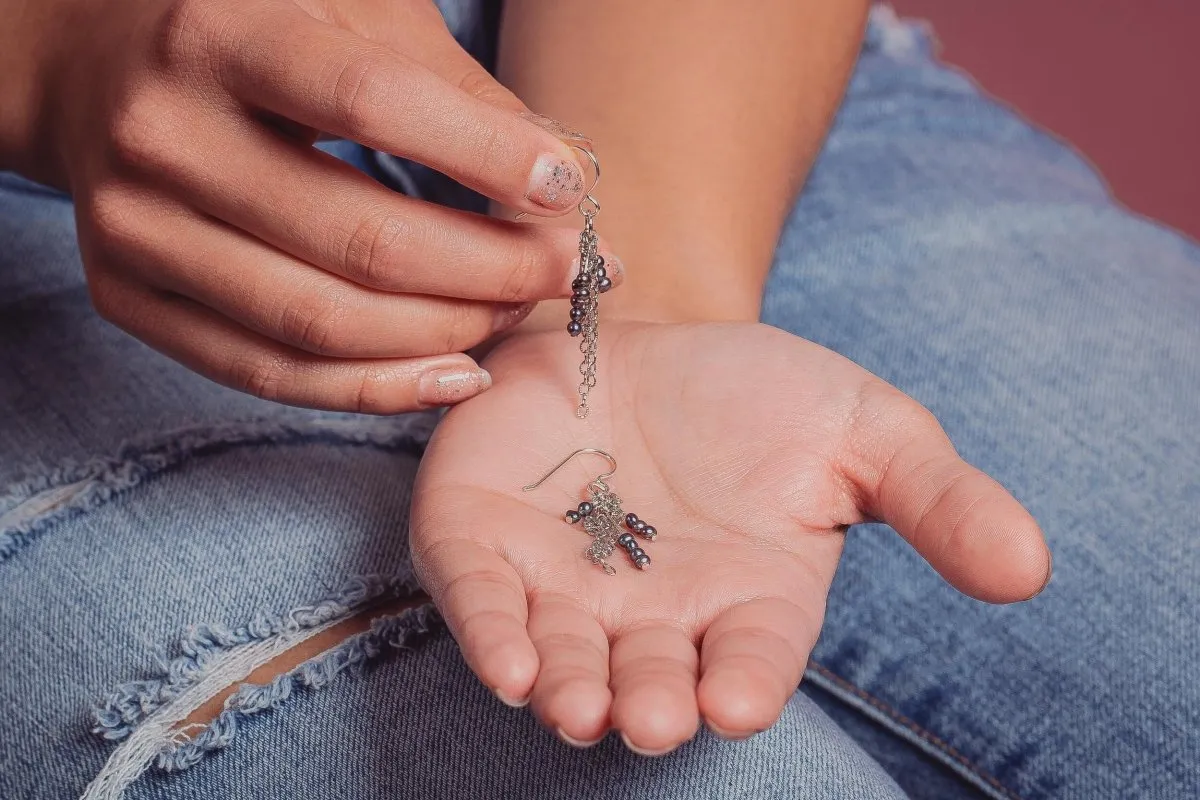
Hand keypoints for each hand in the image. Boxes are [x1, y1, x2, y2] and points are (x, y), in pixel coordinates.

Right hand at [9, 0, 615, 410]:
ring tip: (514, 312)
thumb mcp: (350, 15)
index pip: (373, 103)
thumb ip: (456, 91)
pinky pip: (270, 374)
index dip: (486, 157)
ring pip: (322, 322)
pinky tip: (454, 373)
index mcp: (221, 34)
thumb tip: (563, 178)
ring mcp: (134, 227)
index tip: (569, 190)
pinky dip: (376, 388)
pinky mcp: (129, 298)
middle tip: (569, 272)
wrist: (94, 66)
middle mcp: (163, 134)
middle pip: (360, 239)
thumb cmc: (252, 30)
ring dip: (448, 333)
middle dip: (495, 269)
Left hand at [411, 321, 1049, 752]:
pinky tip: (502, 659)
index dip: (743, 685)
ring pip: (561, 656)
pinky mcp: (485, 540)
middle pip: (650, 677)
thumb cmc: (762, 396)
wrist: (653, 332)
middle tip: (648, 716)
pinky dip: (486, 629)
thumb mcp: (868, 431)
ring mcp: (564, 585)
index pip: (750, 662)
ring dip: (565, 685)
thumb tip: (1030, 569)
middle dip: (648, 701)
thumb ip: (939, 499)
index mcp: (746, 602)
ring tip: (572, 702)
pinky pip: (480, 597)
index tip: (734, 701)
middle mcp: (653, 615)